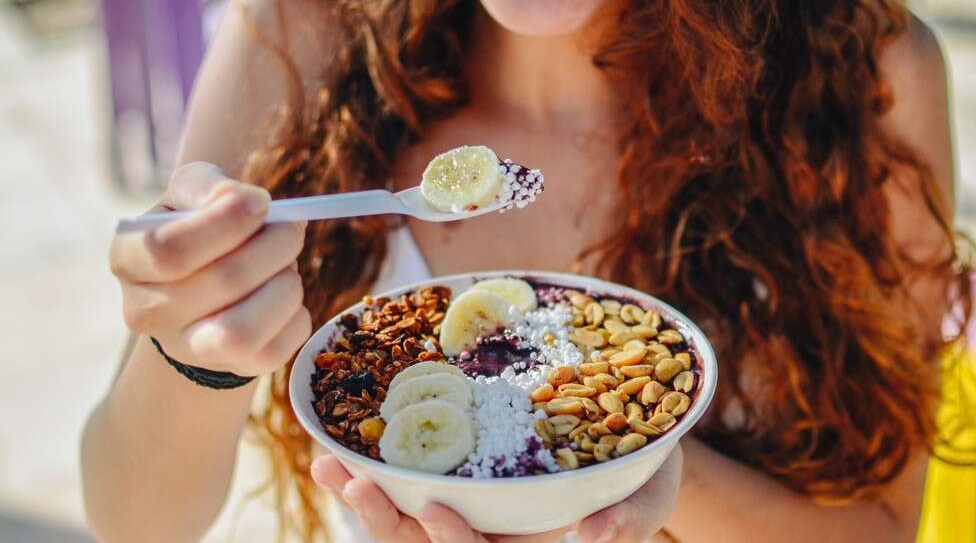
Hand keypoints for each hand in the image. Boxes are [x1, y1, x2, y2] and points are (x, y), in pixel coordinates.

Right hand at [109, 161, 308, 375]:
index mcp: (127, 258)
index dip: (226, 222)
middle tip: (291, 228)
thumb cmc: (198, 229)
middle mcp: (146, 311)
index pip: (167, 250)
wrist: (205, 290)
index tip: (260, 202)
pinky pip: (276, 351)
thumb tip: (242, 201)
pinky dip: (295, 317)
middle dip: (275, 245)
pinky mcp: (232, 368)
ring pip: (242, 331)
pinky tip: (284, 296)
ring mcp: (187, 348)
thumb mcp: (190, 194)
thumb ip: (207, 186)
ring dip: (285, 287)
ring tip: (286, 267)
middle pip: (222, 281)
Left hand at [311, 444, 682, 542]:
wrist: (634, 443)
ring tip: (328, 465)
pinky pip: (405, 485)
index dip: (454, 542)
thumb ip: (627, 520)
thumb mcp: (648, 495)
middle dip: (389, 522)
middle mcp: (491, 536)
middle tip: (355, 484)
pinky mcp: (457, 480)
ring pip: (406, 522)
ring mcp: (470, 512)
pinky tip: (334, 449)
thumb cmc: (647, 475)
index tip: (435, 510)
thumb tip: (591, 538)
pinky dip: (370, 470)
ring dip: (365, 499)